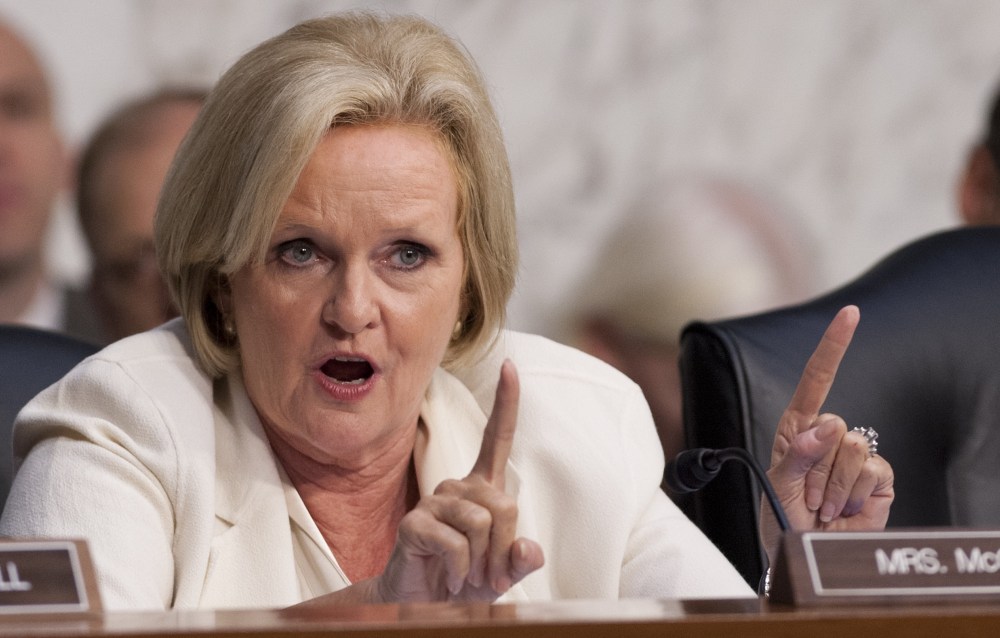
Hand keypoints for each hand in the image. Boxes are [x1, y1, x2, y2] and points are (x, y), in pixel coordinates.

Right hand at [375, 359, 544, 601]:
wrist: (422, 604)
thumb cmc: (465, 580)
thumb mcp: (502, 573)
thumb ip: (520, 561)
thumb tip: (529, 549)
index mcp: (481, 487)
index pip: (496, 438)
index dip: (506, 402)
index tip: (509, 365)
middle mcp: (457, 486)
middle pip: (504, 504)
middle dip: (504, 548)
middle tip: (489, 574)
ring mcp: (434, 501)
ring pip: (482, 523)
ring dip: (483, 563)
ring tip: (468, 576)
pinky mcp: (414, 523)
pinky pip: (456, 544)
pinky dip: (462, 571)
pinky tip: (451, 579)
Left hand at [763, 306, 893, 551]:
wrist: (803, 550)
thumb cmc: (782, 514)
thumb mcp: (778, 483)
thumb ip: (798, 453)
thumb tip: (829, 424)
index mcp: (798, 426)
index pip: (817, 379)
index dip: (834, 346)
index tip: (850, 314)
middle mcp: (828, 435)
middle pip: (833, 426)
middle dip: (815, 467)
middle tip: (806, 494)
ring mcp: (856, 454)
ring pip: (853, 447)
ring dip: (833, 484)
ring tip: (823, 503)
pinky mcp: (879, 476)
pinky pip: (873, 469)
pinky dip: (854, 493)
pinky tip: (844, 508)